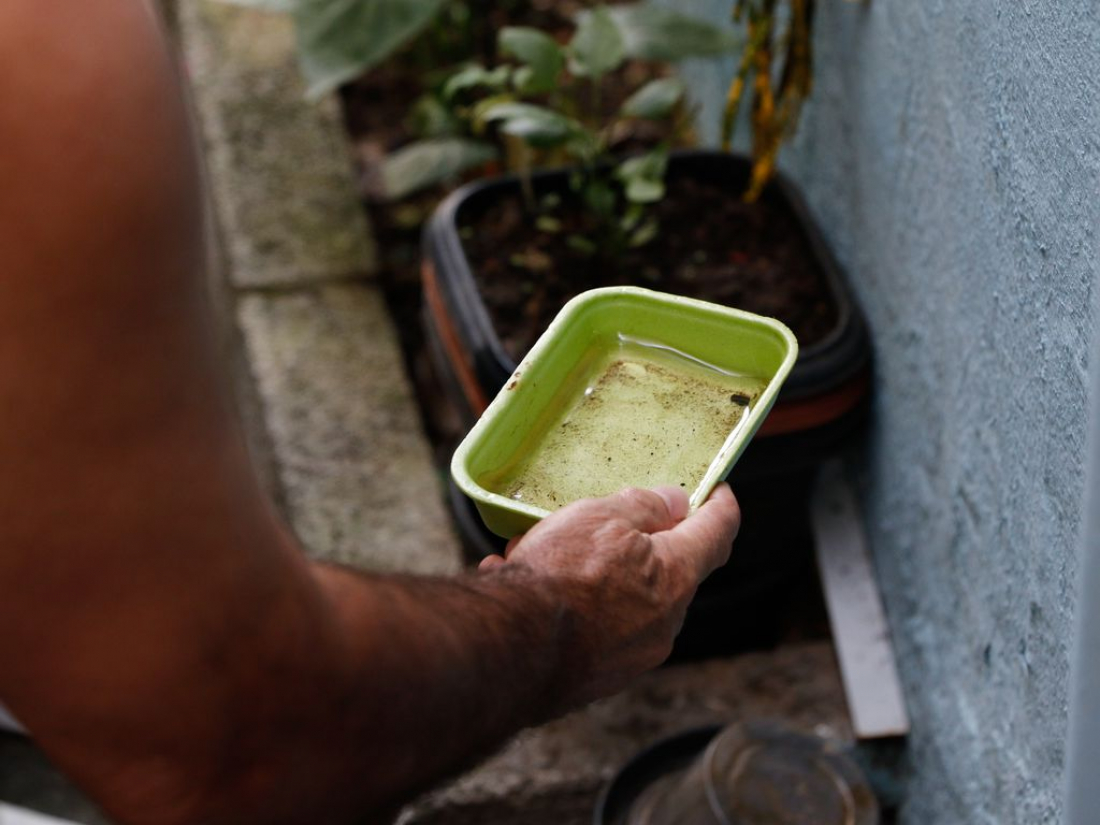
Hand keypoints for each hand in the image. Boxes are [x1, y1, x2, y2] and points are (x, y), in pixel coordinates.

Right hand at [479, 483, 739, 706]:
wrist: (512, 651)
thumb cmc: (560, 578)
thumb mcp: (601, 517)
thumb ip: (645, 506)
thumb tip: (674, 502)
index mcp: (677, 575)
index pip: (718, 532)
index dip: (720, 505)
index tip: (717, 490)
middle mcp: (666, 622)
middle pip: (668, 569)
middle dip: (638, 543)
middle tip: (601, 521)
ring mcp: (635, 655)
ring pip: (624, 599)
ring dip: (594, 574)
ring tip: (541, 555)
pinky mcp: (601, 677)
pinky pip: (594, 628)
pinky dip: (571, 607)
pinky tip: (526, 589)